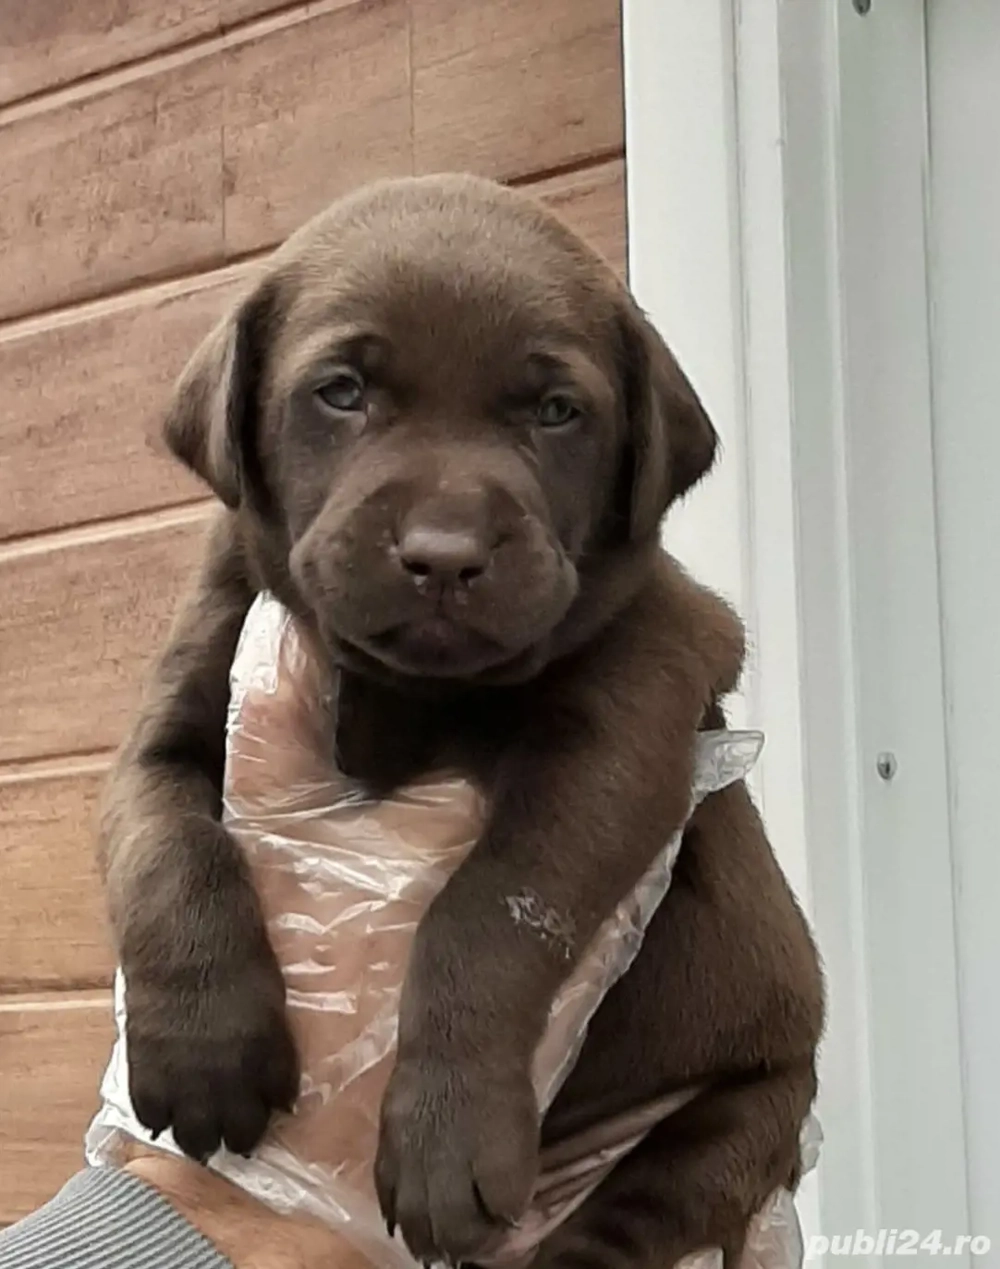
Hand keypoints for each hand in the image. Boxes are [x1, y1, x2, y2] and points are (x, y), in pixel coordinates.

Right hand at [125, 932, 298, 1161]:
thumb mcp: (269, 990)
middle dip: (240, 1137)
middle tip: (237, 1137)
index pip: (280, 1100)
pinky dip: (157, 1117)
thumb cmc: (234, 939)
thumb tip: (272, 1071)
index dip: (275, 1111)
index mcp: (270, 1047)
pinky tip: (163, 1118)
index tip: (272, 1115)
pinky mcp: (146, 1065)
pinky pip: (150, 1112)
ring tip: (201, 1140)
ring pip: (194, 1134)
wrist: (179, 923)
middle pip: (239, 1130)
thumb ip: (270, 1036)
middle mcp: (231, 1072)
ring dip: (199, 1138)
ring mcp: (186, 1073)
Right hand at [375, 1055, 538, 1264]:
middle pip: (451, 1227)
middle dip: (457, 1246)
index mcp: (500, 1162)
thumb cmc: (501, 1083)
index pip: (497, 1219)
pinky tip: (397, 1223)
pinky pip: (386, 1188)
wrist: (460, 1034)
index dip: (496, 1235)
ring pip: (416, 1215)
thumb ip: (512, 1180)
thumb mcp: (524, 1135)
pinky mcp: (389, 1137)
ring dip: (422, 1238)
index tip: (498, 1233)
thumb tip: (505, 1218)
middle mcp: (454, 1164)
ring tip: (429, 1249)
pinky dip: (392, 1212)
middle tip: (460, 1253)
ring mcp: (416, 1151)